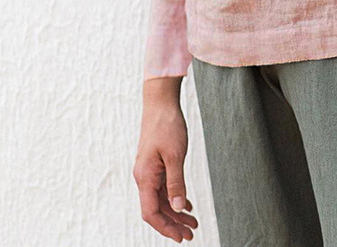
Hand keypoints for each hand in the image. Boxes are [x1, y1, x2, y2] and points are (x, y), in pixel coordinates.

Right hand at [133, 78, 197, 242]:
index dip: (166, 227)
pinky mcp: (155, 164)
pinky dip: (175, 197)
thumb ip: (176, 183)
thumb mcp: (176, 155)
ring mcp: (149, 171)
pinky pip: (163, 187)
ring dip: (176, 211)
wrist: (160, 103)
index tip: (180, 237)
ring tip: (192, 221)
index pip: (151, 213)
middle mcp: (144, 177)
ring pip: (161, 199)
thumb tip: (177, 208)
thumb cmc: (167, 126)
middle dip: (173, 223)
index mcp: (145, 177)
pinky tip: (186, 203)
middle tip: (192, 233)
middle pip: (157, 209)